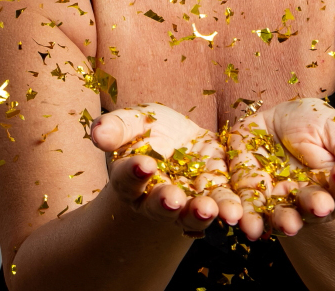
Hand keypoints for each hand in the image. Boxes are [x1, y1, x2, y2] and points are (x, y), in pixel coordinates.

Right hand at [90, 103, 242, 235]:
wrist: (180, 141)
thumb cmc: (148, 131)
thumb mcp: (133, 122)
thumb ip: (116, 127)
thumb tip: (97, 133)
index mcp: (130, 179)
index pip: (127, 178)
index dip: (134, 173)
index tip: (144, 164)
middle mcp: (155, 198)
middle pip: (158, 204)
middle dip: (166, 202)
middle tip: (173, 199)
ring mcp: (187, 202)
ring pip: (191, 213)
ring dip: (200, 213)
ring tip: (209, 210)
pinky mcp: (214, 198)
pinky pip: (221, 208)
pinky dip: (229, 210)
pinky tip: (237, 212)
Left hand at [225, 97, 334, 239]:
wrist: (277, 118)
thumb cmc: (316, 125)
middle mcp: (307, 201)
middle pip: (314, 210)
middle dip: (315, 208)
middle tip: (320, 206)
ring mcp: (278, 200)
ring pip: (281, 216)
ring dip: (283, 222)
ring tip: (287, 224)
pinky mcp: (248, 192)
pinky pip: (246, 207)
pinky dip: (246, 216)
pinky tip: (246, 223)